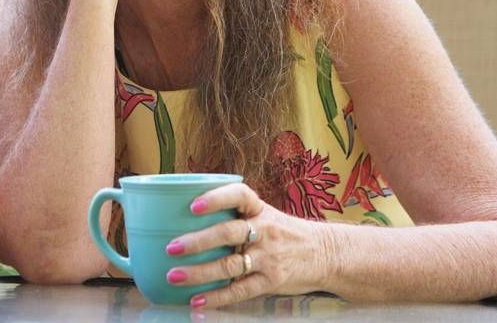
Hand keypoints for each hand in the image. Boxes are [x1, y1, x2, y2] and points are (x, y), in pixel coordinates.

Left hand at [163, 183, 324, 309]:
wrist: (325, 254)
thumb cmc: (285, 233)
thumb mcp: (266, 215)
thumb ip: (237, 216)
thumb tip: (188, 217)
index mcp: (260, 209)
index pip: (238, 195)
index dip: (215, 198)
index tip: (192, 205)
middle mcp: (265, 231)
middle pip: (228, 233)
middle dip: (197, 241)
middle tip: (171, 247)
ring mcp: (269, 257)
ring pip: (230, 265)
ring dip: (199, 272)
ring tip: (174, 276)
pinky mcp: (272, 281)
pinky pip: (240, 290)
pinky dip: (217, 297)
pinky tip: (197, 301)